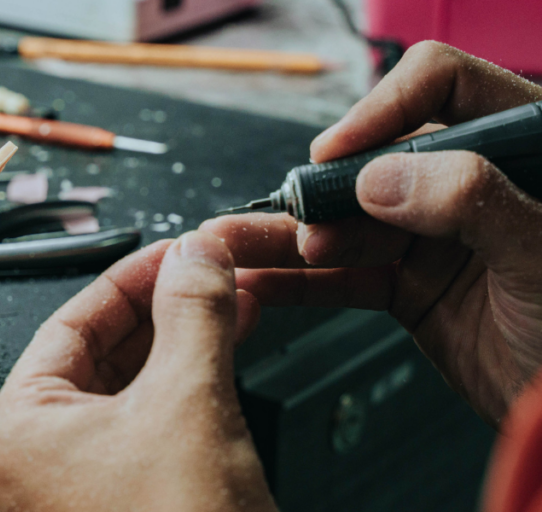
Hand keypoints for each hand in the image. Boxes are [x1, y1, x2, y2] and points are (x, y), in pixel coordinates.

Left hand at [0, 232, 274, 511]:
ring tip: (229, 303)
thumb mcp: (190, 403)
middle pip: (100, 353)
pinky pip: (145, 431)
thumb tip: (196, 255)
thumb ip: (193, 313)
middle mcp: (35, 462)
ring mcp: (74, 492)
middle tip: (213, 271)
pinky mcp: (118, 508)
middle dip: (165, 307)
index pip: (73, 319)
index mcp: (22, 430)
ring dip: (180, 345)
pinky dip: (183, 392)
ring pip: (127, 392)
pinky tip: (219, 360)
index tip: (182, 249)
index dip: (135, 274)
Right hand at [201, 41, 541, 426]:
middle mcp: (469, 185)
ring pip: (348, 221)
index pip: (442, 87)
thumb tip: (382, 178)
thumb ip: (471, 203)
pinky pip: (343, 277)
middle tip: (296, 217)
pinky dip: (297, 282)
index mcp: (520, 149)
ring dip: (290, 235)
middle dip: (324, 190)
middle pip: (377, 160)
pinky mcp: (411, 287)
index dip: (384, 109)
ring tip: (239, 246)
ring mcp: (437, 237)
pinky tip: (260, 282)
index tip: (337, 153)